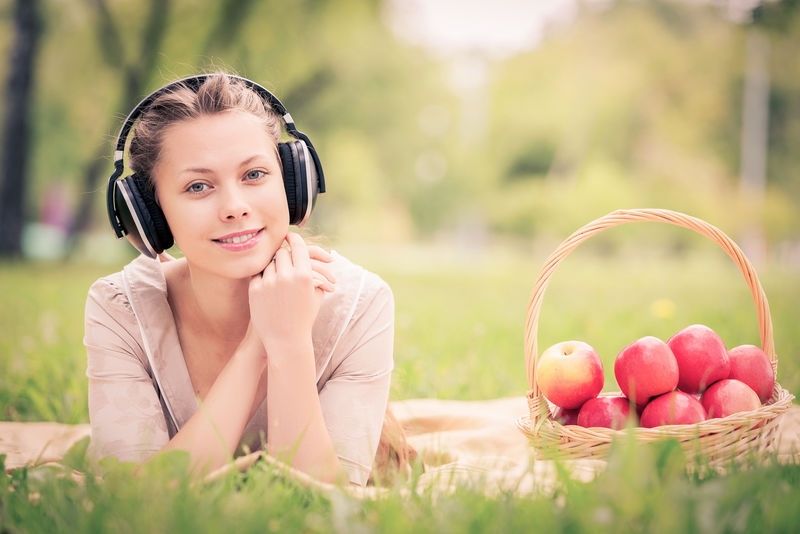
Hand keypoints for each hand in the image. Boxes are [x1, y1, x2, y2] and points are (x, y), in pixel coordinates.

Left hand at [248, 233, 335, 351]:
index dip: (294, 239)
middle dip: (283, 254)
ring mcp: (269, 283)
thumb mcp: (316, 294)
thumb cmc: (304, 317)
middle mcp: (286, 276)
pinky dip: (263, 276)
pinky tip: (267, 282)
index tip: (290, 236)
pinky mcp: (255, 290)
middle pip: (281, 252)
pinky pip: (258, 274)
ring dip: (272, 265)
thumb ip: (314, 272)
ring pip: (268, 263)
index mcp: (304, 275)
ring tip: (276, 271)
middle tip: (283, 254)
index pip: (298, 246)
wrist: (286, 340)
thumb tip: (309, 255)